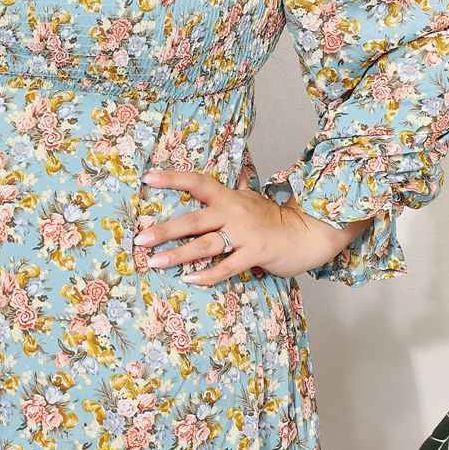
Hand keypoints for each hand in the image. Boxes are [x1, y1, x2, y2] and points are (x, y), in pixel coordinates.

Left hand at [133, 164, 374, 283]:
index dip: (172, 178)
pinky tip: (190, 279)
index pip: (197, 182)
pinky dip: (208, 274)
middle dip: (164, 230)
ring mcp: (244, 233)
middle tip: (140, 239)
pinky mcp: (256, 253)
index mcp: (229, 197)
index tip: (147, 178)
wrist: (308, 233)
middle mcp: (233, 212)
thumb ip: (234, 186)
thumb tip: (227, 170)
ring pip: (205, 244)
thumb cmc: (273, 218)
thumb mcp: (251, 197)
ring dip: (178, 254)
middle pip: (193, 219)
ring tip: (155, 262)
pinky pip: (228, 266)